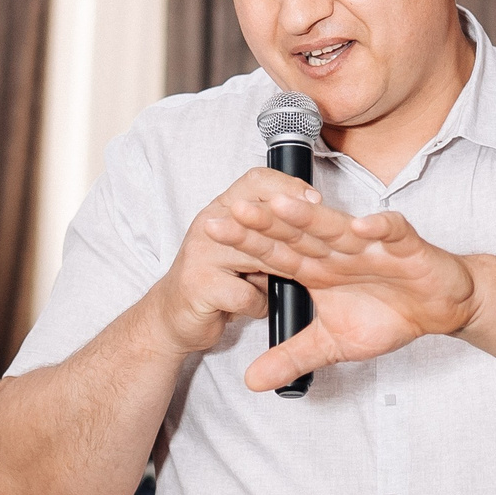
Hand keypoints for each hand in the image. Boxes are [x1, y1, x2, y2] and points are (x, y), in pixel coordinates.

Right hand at [139, 168, 305, 356]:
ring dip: (278, 274)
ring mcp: (202, 254)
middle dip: (295, 234)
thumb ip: (267, 232)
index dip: (289, 187)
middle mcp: (209, 224)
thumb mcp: (241, 247)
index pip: (256, 180)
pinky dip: (259, 305)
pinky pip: (248, 295)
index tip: (315, 201)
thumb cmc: (216, 278)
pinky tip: (255, 305)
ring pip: (259, 257)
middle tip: (322, 247)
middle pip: (261, 217)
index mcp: (222, 209)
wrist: (173, 314)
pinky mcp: (201, 286)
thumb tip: (314, 220)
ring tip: (285, 282)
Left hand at [205, 190, 480, 391]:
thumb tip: (251, 381)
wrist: (439, 305)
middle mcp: (338, 251)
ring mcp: (370, 245)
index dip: (247, 243)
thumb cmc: (388, 314)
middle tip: (232, 210)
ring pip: (337, 227)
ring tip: (282, 207)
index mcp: (319, 268)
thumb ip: (292, 356)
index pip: (277, 253)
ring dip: (311, 217)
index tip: (213, 233)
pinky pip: (392, 233)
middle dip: (267, 223)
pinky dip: (379, 229)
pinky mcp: (406, 246)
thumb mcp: (333, 344)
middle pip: (298, 234)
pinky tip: (361, 227)